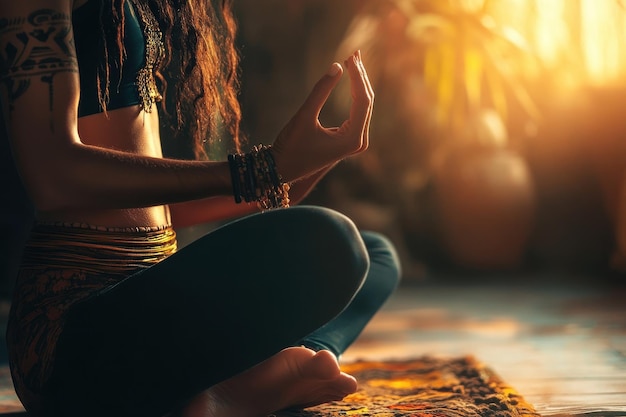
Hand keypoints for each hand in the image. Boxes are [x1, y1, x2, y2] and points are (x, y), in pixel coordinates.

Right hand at [271, 50, 373, 182]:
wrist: (282, 169)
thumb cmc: (290, 146)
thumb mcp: (304, 116)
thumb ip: (320, 91)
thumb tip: (337, 66)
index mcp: (351, 140)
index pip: (362, 101)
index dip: (357, 77)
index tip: (350, 57)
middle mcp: (359, 142)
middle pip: (366, 103)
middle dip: (360, 77)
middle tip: (354, 53)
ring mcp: (356, 142)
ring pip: (364, 106)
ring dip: (358, 83)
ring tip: (353, 60)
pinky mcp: (350, 139)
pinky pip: (358, 112)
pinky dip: (354, 94)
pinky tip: (352, 76)